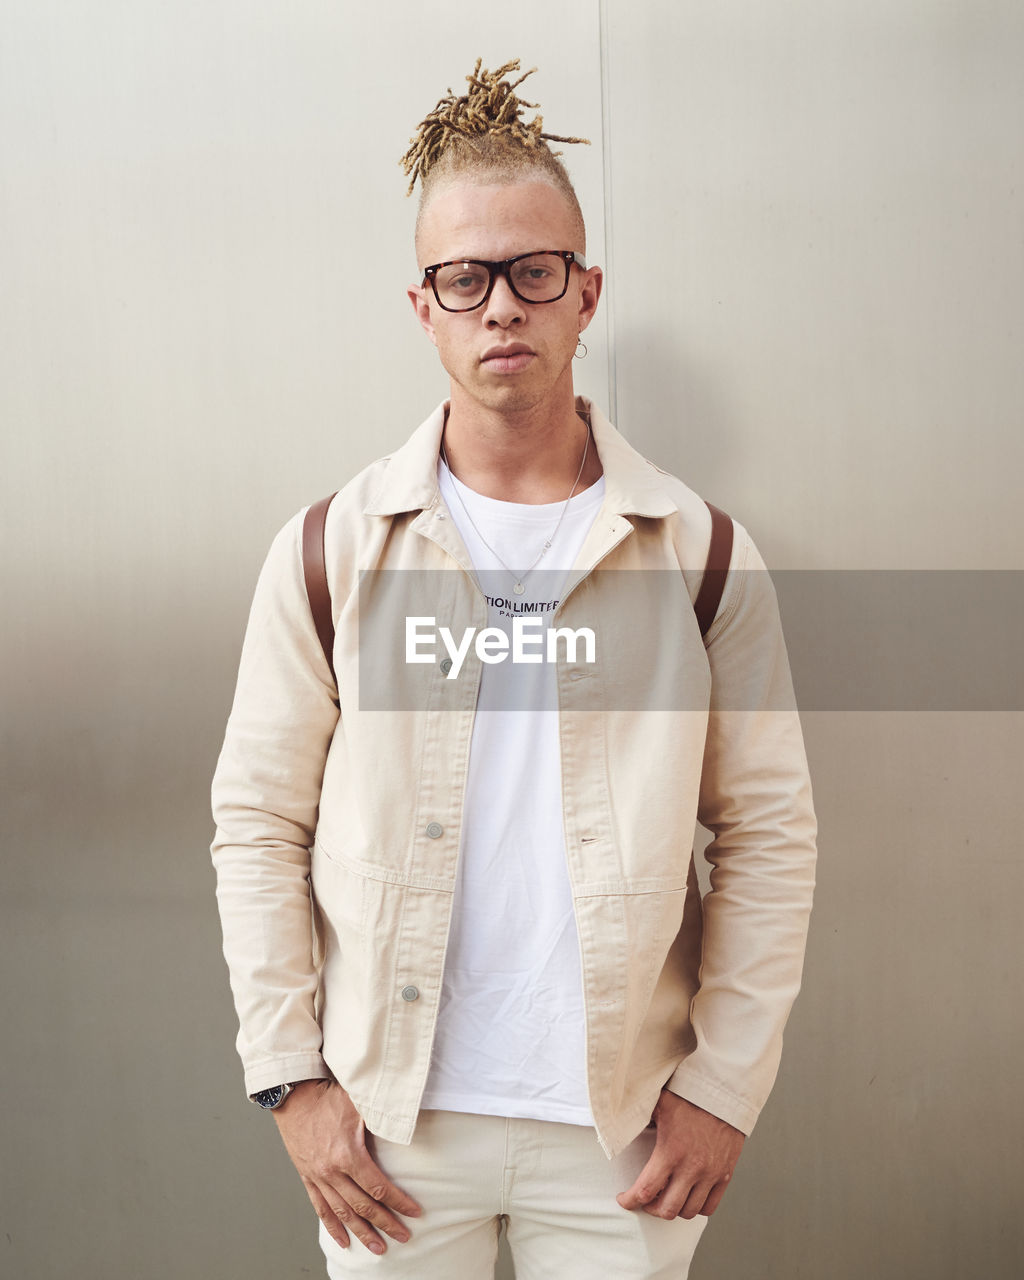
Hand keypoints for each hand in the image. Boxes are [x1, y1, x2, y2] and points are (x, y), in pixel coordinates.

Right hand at [272, 1079, 421, 1254]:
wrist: (294, 1094)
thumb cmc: (328, 1095)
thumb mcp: (360, 1103)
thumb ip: (382, 1117)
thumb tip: (406, 1122)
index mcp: (348, 1155)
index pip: (379, 1187)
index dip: (399, 1202)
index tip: (414, 1212)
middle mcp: (332, 1172)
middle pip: (363, 1206)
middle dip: (386, 1223)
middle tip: (404, 1237)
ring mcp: (318, 1177)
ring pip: (343, 1212)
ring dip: (362, 1232)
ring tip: (378, 1248)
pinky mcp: (307, 1176)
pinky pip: (320, 1207)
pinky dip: (332, 1226)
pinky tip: (342, 1240)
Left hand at [616, 1090, 744, 1220]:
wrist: (724, 1092)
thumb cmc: (690, 1095)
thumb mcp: (658, 1102)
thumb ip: (638, 1114)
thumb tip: (617, 1119)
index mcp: (671, 1151)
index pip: (645, 1191)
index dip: (630, 1200)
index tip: (623, 1199)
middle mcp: (692, 1168)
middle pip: (667, 1209)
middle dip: (650, 1208)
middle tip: (644, 1199)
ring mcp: (710, 1174)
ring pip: (688, 1212)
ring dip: (673, 1209)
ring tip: (665, 1198)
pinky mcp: (725, 1175)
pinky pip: (709, 1207)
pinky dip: (696, 1208)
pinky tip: (687, 1196)